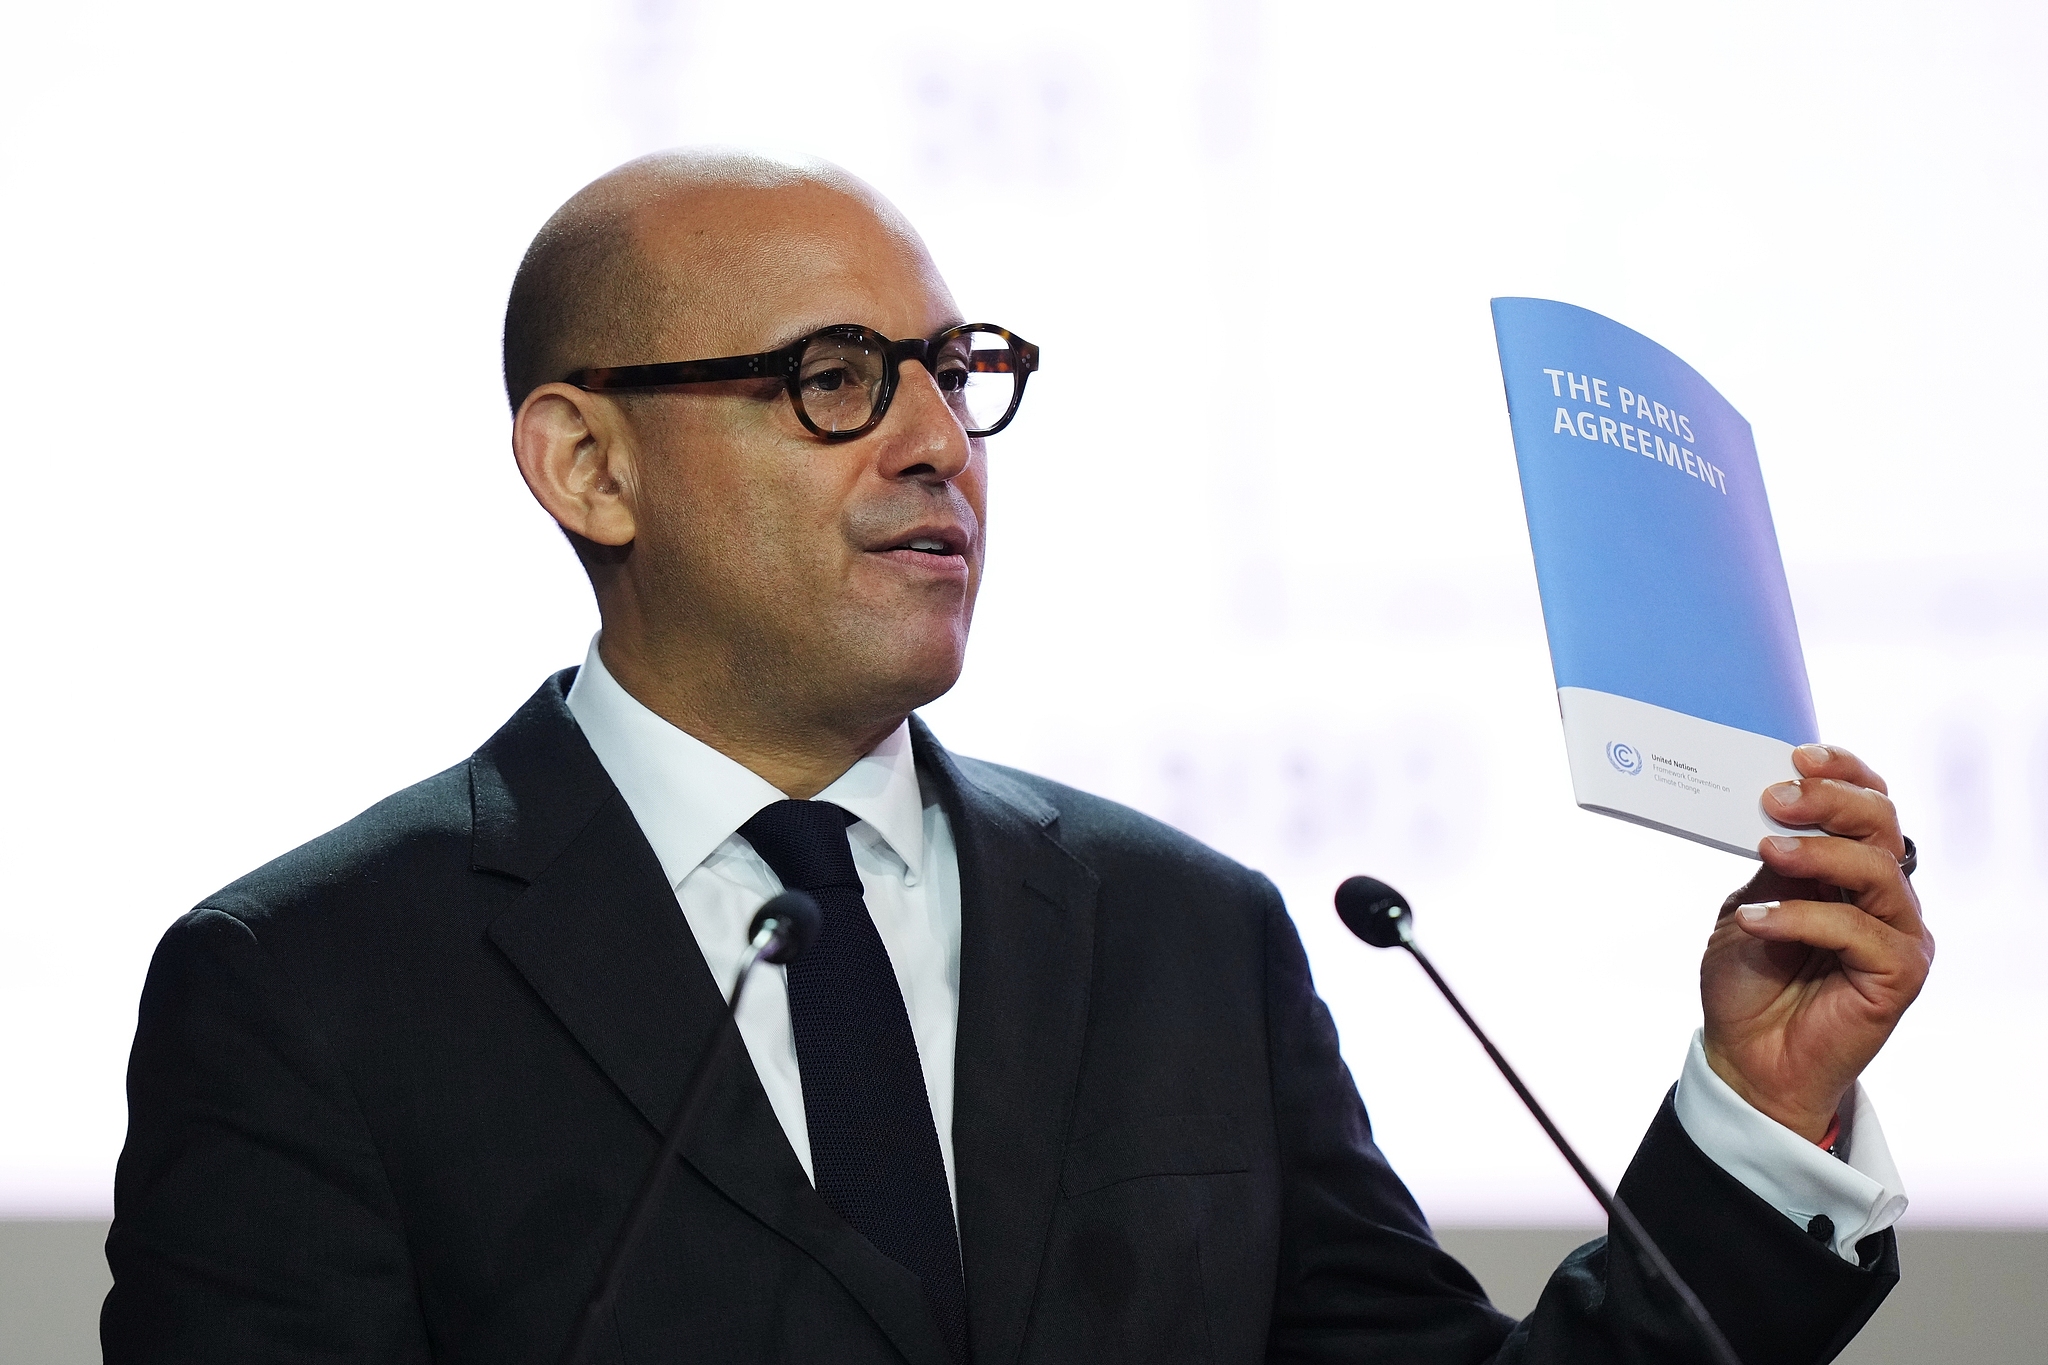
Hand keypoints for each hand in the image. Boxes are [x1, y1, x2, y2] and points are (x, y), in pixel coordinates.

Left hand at [1700, 744, 1933, 1141]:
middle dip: (1831, 801)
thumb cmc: (1749, 981)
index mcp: (1851, 870)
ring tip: (1767, 851)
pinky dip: (1803, 918)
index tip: (1798, 756)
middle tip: (1779, 797)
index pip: (1869, 805)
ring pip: (1877, 871)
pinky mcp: (1899, 975)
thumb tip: (1776, 805)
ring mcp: (1897, 934)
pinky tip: (1756, 921)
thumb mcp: (1750, 902)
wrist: (1744, 1056)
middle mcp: (1884, 896)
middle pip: (1882, 826)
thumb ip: (1774, 862)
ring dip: (1817, 853)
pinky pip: (1859, 931)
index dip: (1844, 774)